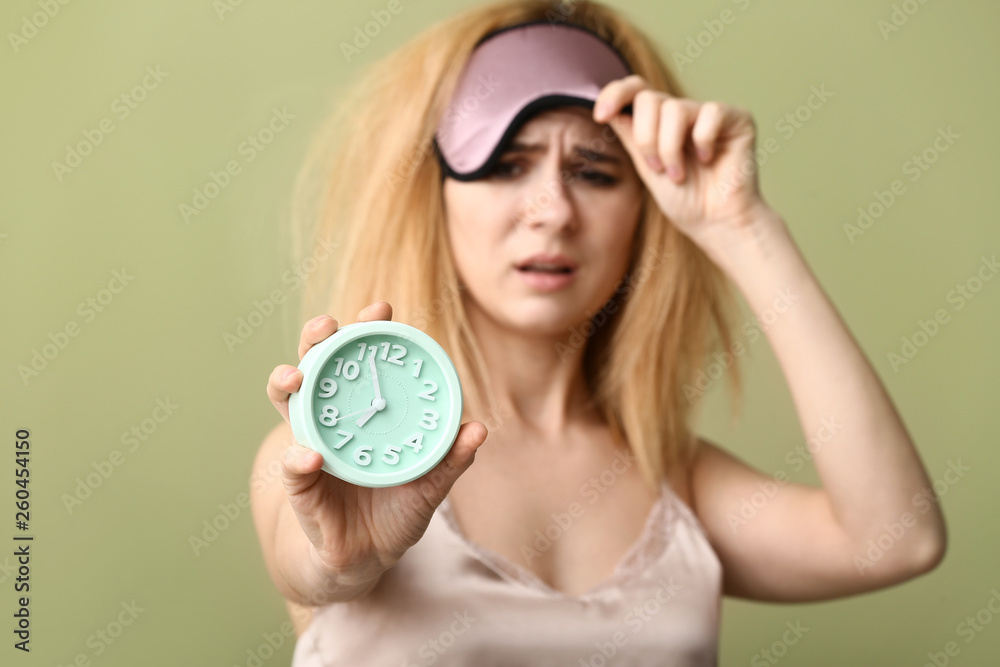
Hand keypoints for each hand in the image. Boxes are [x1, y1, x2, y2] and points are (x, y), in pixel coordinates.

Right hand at [265, 301, 488, 594]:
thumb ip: (451, 458)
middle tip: (328, 326)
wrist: (366, 560)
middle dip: (317, 339)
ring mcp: (309, 447)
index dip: (366, 330)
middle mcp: (330, 419)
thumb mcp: (430, 483)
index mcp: (362, 409)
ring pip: (289, 403)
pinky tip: (308, 456)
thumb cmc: (396, 510)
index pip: (361, 359)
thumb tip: (479, 429)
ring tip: (296, 377)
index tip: (381, 307)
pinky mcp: (301, 489)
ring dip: (287, 383)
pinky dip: (296, 461)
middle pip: (317, 365)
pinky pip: (293, 471)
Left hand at [593, 74, 776, 243]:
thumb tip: (609, 109)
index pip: (635, 90)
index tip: (600, 116)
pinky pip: (710, 113)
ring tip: (679, 174)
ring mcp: (709, 113)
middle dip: (645, 138)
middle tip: (657, 168)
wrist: (715, 224)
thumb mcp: (646, 168)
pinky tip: (709, 159)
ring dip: (670, 149)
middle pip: (649, 98)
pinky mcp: (737, 118)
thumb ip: (631, 136)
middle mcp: (683, 112)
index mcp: (660, 122)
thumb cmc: (684, 201)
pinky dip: (703, 141)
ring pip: (674, 109)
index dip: (615, 94)